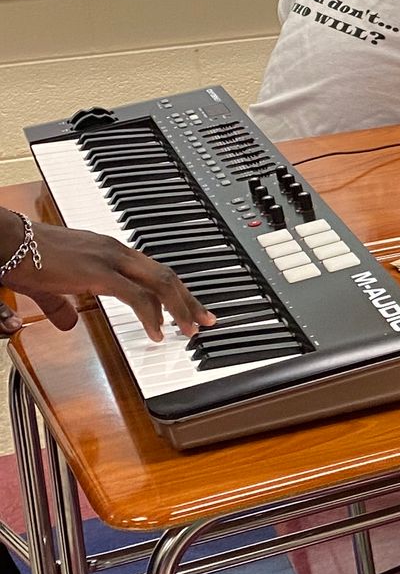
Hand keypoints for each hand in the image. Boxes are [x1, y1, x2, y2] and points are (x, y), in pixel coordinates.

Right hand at [0, 215, 212, 340]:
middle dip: (190, 300)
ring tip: (189, 330)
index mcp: (110, 250)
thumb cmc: (22, 258)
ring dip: (179, 308)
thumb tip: (67, 324)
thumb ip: (61, 305)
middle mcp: (116, 251)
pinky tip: (158, 332)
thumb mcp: (49, 286)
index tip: (191, 307)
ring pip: (160, 283)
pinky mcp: (98, 272)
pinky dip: (151, 315)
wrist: (5, 241)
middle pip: (166, 276)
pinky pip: (135, 296)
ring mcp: (109, 259)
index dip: (176, 290)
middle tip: (205, 320)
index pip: (154, 270)